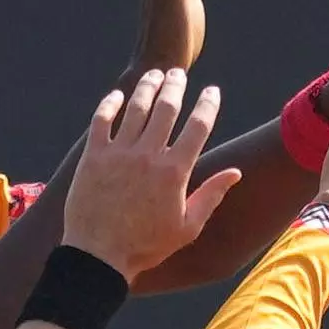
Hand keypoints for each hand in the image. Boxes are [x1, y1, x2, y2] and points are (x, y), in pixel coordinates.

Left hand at [63, 70, 241, 279]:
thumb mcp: (187, 227)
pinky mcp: (93, 156)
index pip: (198, 126)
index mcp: (175, 172)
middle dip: (176, 85)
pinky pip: (102, 120)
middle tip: (179, 73)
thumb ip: (212, 195)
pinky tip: (119, 94)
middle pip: (167, 107)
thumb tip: (235, 173)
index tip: (212, 91)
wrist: (99, 255)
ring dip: (147, 87)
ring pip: (136, 107)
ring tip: (154, 74)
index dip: (208, 104)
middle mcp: (148, 155)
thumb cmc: (146, 246)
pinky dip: (111, 103)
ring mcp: (119, 153)